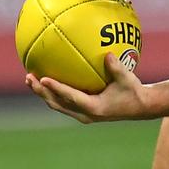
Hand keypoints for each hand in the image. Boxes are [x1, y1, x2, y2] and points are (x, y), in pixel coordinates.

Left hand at [26, 53, 152, 122]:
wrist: (139, 107)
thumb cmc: (134, 91)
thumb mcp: (127, 79)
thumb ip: (117, 68)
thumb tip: (107, 54)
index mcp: (94, 107)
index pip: (70, 97)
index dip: (56, 88)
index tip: (43, 78)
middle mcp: (85, 114)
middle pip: (57, 103)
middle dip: (41, 91)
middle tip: (30, 78)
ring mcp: (82, 115)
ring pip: (57, 105)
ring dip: (43, 93)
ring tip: (31, 80)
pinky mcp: (82, 112)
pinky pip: (62, 103)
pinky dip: (52, 93)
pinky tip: (47, 81)